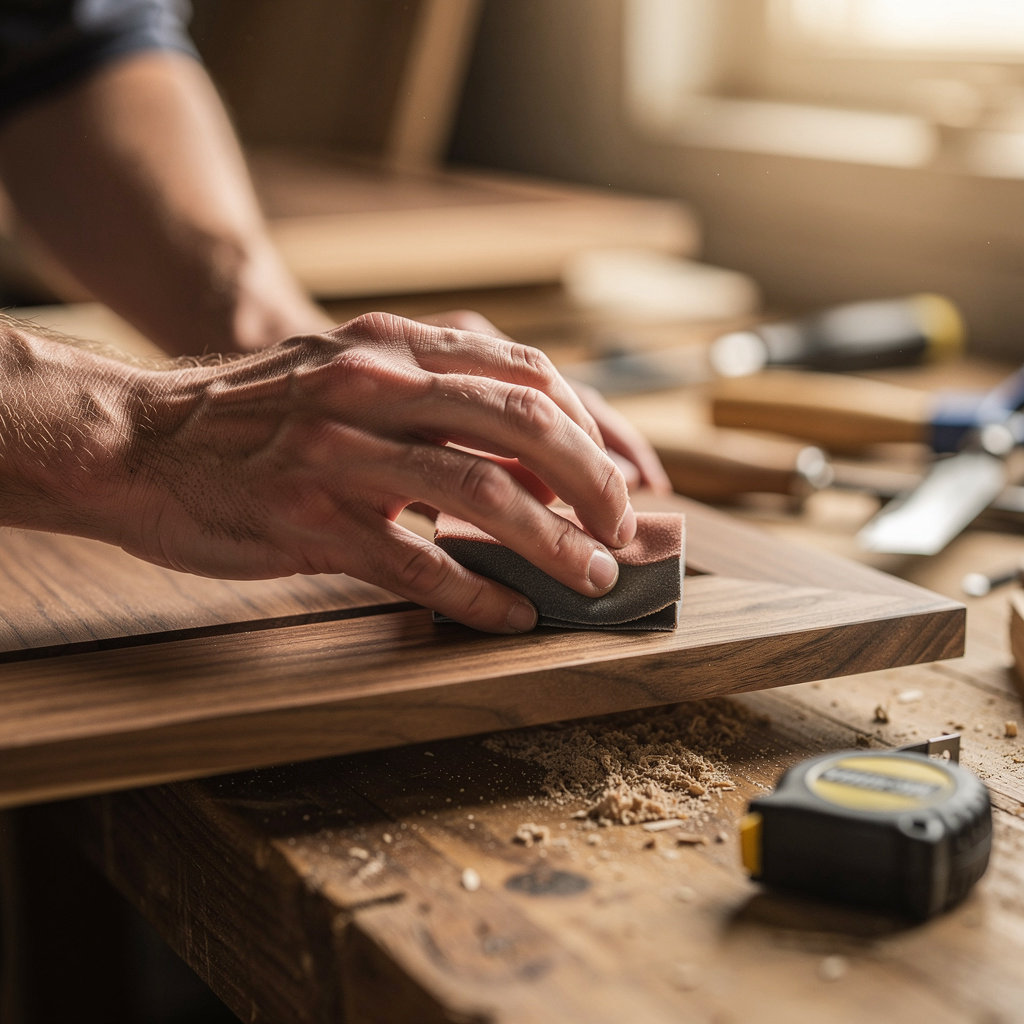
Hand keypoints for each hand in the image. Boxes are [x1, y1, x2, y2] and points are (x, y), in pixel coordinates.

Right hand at [112, 313, 636, 632]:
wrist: (134, 439)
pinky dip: (476, 594)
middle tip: (623, 529)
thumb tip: (525, 457)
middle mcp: (375, 387)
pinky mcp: (310, 522)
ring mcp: (342, 454)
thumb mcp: (344, 378)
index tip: (622, 472)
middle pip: (522, 424)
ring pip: (481, 493)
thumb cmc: (250, 417)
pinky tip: (511, 616)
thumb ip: (429, 400)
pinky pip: (415, 565)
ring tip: (591, 577)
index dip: (593, 424)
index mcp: (392, 348)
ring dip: (552, 543)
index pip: (527, 372)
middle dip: (592, 482)